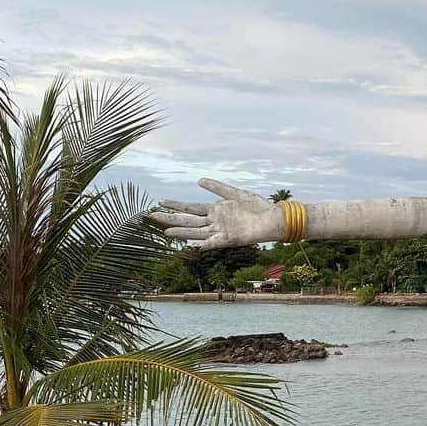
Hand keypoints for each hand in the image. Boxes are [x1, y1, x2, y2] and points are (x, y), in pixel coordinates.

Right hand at [150, 179, 282, 248]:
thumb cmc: (258, 207)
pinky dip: (204, 244)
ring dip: (181, 231)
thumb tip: (199, 180)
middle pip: (188, 220)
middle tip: (151, 215)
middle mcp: (215, 221)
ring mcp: (221, 231)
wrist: (275, 218)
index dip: (175, 205)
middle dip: (170, 218)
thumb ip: (218, 188)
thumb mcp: (236, 194)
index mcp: (216, 209)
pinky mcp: (230, 239)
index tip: (160, 202)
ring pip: (196, 232)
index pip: (190, 208)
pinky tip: (193, 245)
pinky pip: (213, 243)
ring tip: (166, 231)